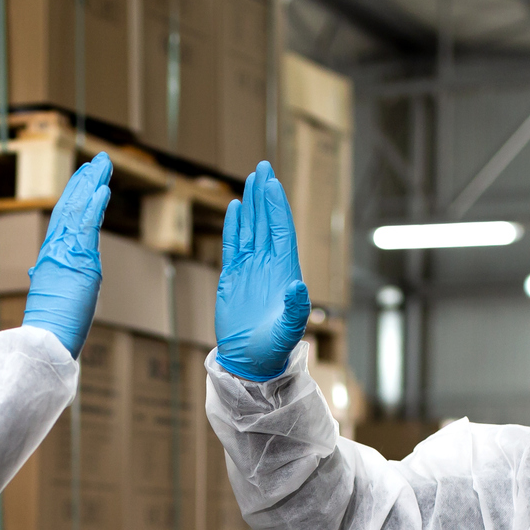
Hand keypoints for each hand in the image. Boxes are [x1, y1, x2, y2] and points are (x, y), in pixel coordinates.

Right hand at [23, 152, 112, 357]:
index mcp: (52, 256)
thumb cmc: (52, 325)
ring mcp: (66, 253)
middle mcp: (57, 249)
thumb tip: (37, 272)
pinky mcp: (77, 261)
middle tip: (100, 160)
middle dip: (86, 181)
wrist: (46, 340)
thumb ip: (50, 278)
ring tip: (103, 164)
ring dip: (92, 185)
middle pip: (72, 206)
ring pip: (79, 210)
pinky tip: (103, 189)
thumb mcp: (53, 296)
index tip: (86, 177)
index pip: (66, 218)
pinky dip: (94, 207)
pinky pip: (87, 228)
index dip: (76, 195)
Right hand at [215, 160, 309, 379]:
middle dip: (266, 195)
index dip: (277, 207)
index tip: (273, 183)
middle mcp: (269, 266)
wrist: (250, 362)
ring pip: (251, 229)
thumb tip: (297, 286)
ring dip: (253, 204)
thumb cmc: (273, 349)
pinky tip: (236, 207)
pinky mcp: (232, 277)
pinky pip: (233, 245)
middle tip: (264, 166)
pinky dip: (234, 226)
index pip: (281, 231)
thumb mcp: (289, 331)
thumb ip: (296, 310)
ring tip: (253, 178)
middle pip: (267, 222)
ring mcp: (250, 270)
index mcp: (285, 272)